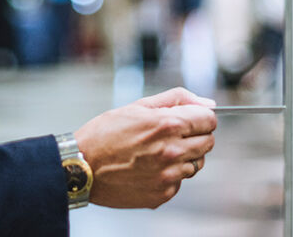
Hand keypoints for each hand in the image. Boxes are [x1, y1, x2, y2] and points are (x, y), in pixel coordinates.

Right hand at [73, 87, 216, 208]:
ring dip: (184, 156)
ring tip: (157, 151)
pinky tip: (149, 167)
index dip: (201, 117)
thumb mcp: (138, 106)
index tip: (191, 119)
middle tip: (171, 134)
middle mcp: (173, 151)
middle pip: (208, 142)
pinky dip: (170, 174)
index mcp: (168, 124)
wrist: (82, 166)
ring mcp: (169, 175)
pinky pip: (180, 181)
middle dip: (195, 135)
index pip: (209, 120)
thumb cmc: (104, 134)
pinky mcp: (163, 193)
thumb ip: (177, 99)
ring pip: (196, 163)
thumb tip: (207, 103)